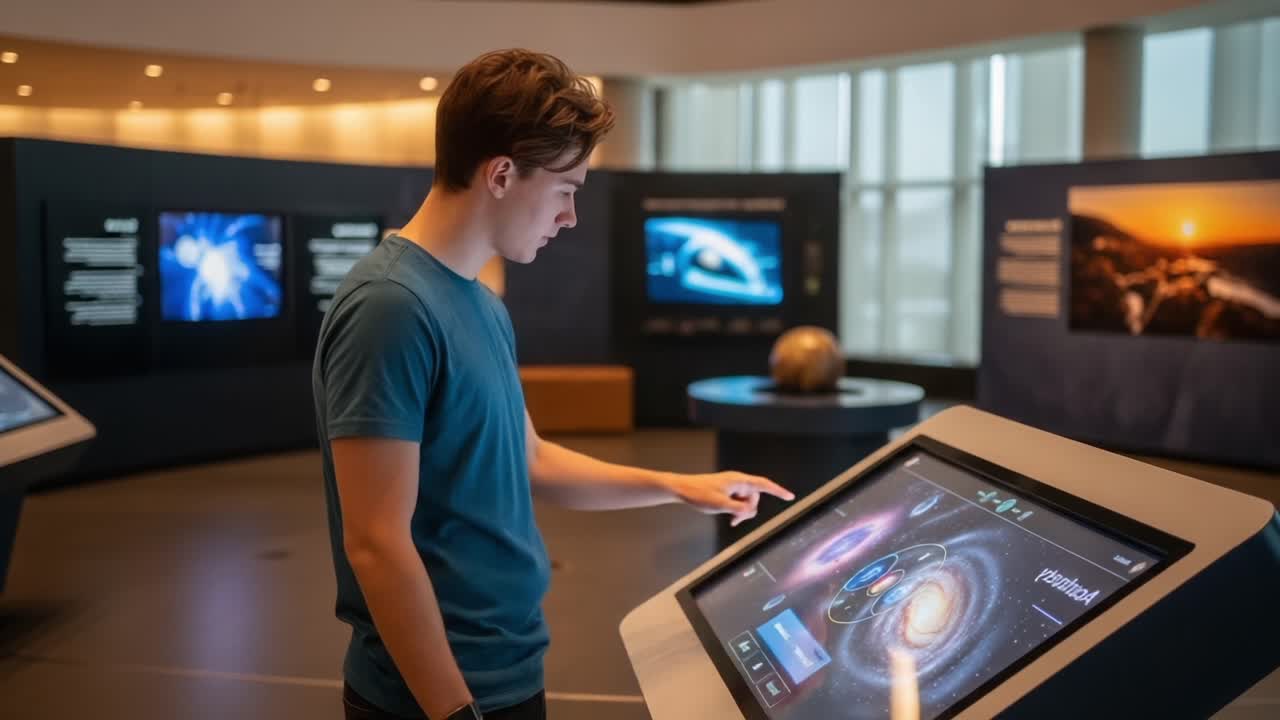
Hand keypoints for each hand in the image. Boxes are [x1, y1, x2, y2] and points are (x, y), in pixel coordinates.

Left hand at [666, 471, 794, 526]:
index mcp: (738, 480)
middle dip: (748, 510)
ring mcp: (733, 487)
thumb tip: (750, 512)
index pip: (763, 484)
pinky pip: (739, 503)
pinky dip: (737, 511)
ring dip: (741, 512)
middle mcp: (738, 482)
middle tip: (734, 519)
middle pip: (755, 498)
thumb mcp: (719, 504)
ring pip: (747, 502)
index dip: (778, 491)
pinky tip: (730, 519)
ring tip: (729, 518)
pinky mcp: (728, 492)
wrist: (683, 489)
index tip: (790, 496)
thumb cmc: (699, 494)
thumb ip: (737, 509)